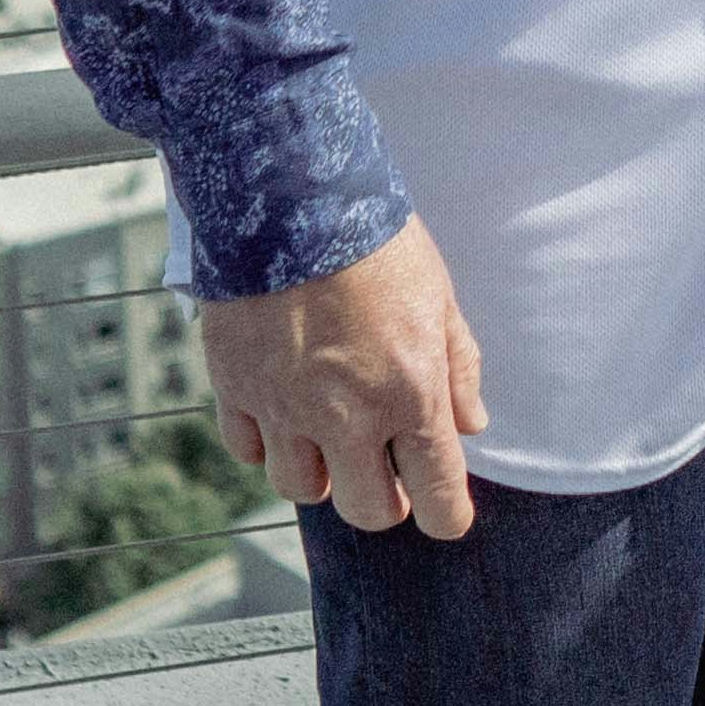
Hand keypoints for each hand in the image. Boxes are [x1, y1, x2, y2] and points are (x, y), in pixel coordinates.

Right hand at [202, 217, 490, 539]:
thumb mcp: (439, 297)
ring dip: (321, 471)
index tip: (442, 506)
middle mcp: (347, 415)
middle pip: (368, 512)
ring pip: (301, 489)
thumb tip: (470, 426)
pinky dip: (266, 441)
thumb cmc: (375, 239)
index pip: (438, 501)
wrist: (288, 192)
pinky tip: (281, 406)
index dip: (445, 514)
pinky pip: (248, 450)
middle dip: (383, 499)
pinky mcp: (235, 387)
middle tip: (385, 467)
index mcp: (410, 394)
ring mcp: (285, 406)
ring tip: (328, 431)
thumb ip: (458, 369)